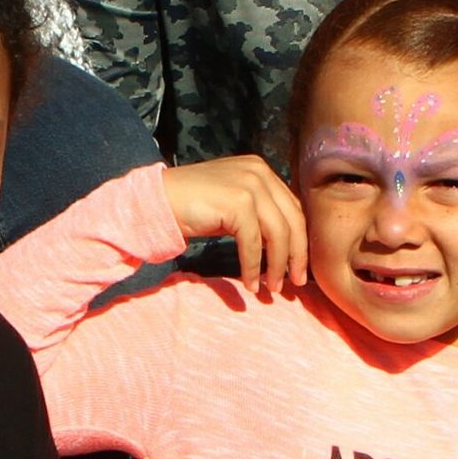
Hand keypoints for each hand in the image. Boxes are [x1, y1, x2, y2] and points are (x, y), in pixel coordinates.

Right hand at [160, 156, 305, 296]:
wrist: (157, 201)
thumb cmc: (193, 207)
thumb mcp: (233, 205)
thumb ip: (259, 214)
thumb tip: (285, 247)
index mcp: (262, 170)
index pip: (293, 208)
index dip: (300, 240)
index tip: (298, 267)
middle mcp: (259, 172)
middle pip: (292, 220)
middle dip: (297, 255)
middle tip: (297, 282)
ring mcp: (249, 185)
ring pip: (277, 233)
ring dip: (277, 265)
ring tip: (274, 288)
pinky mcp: (237, 202)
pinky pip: (253, 242)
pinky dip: (253, 267)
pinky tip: (250, 284)